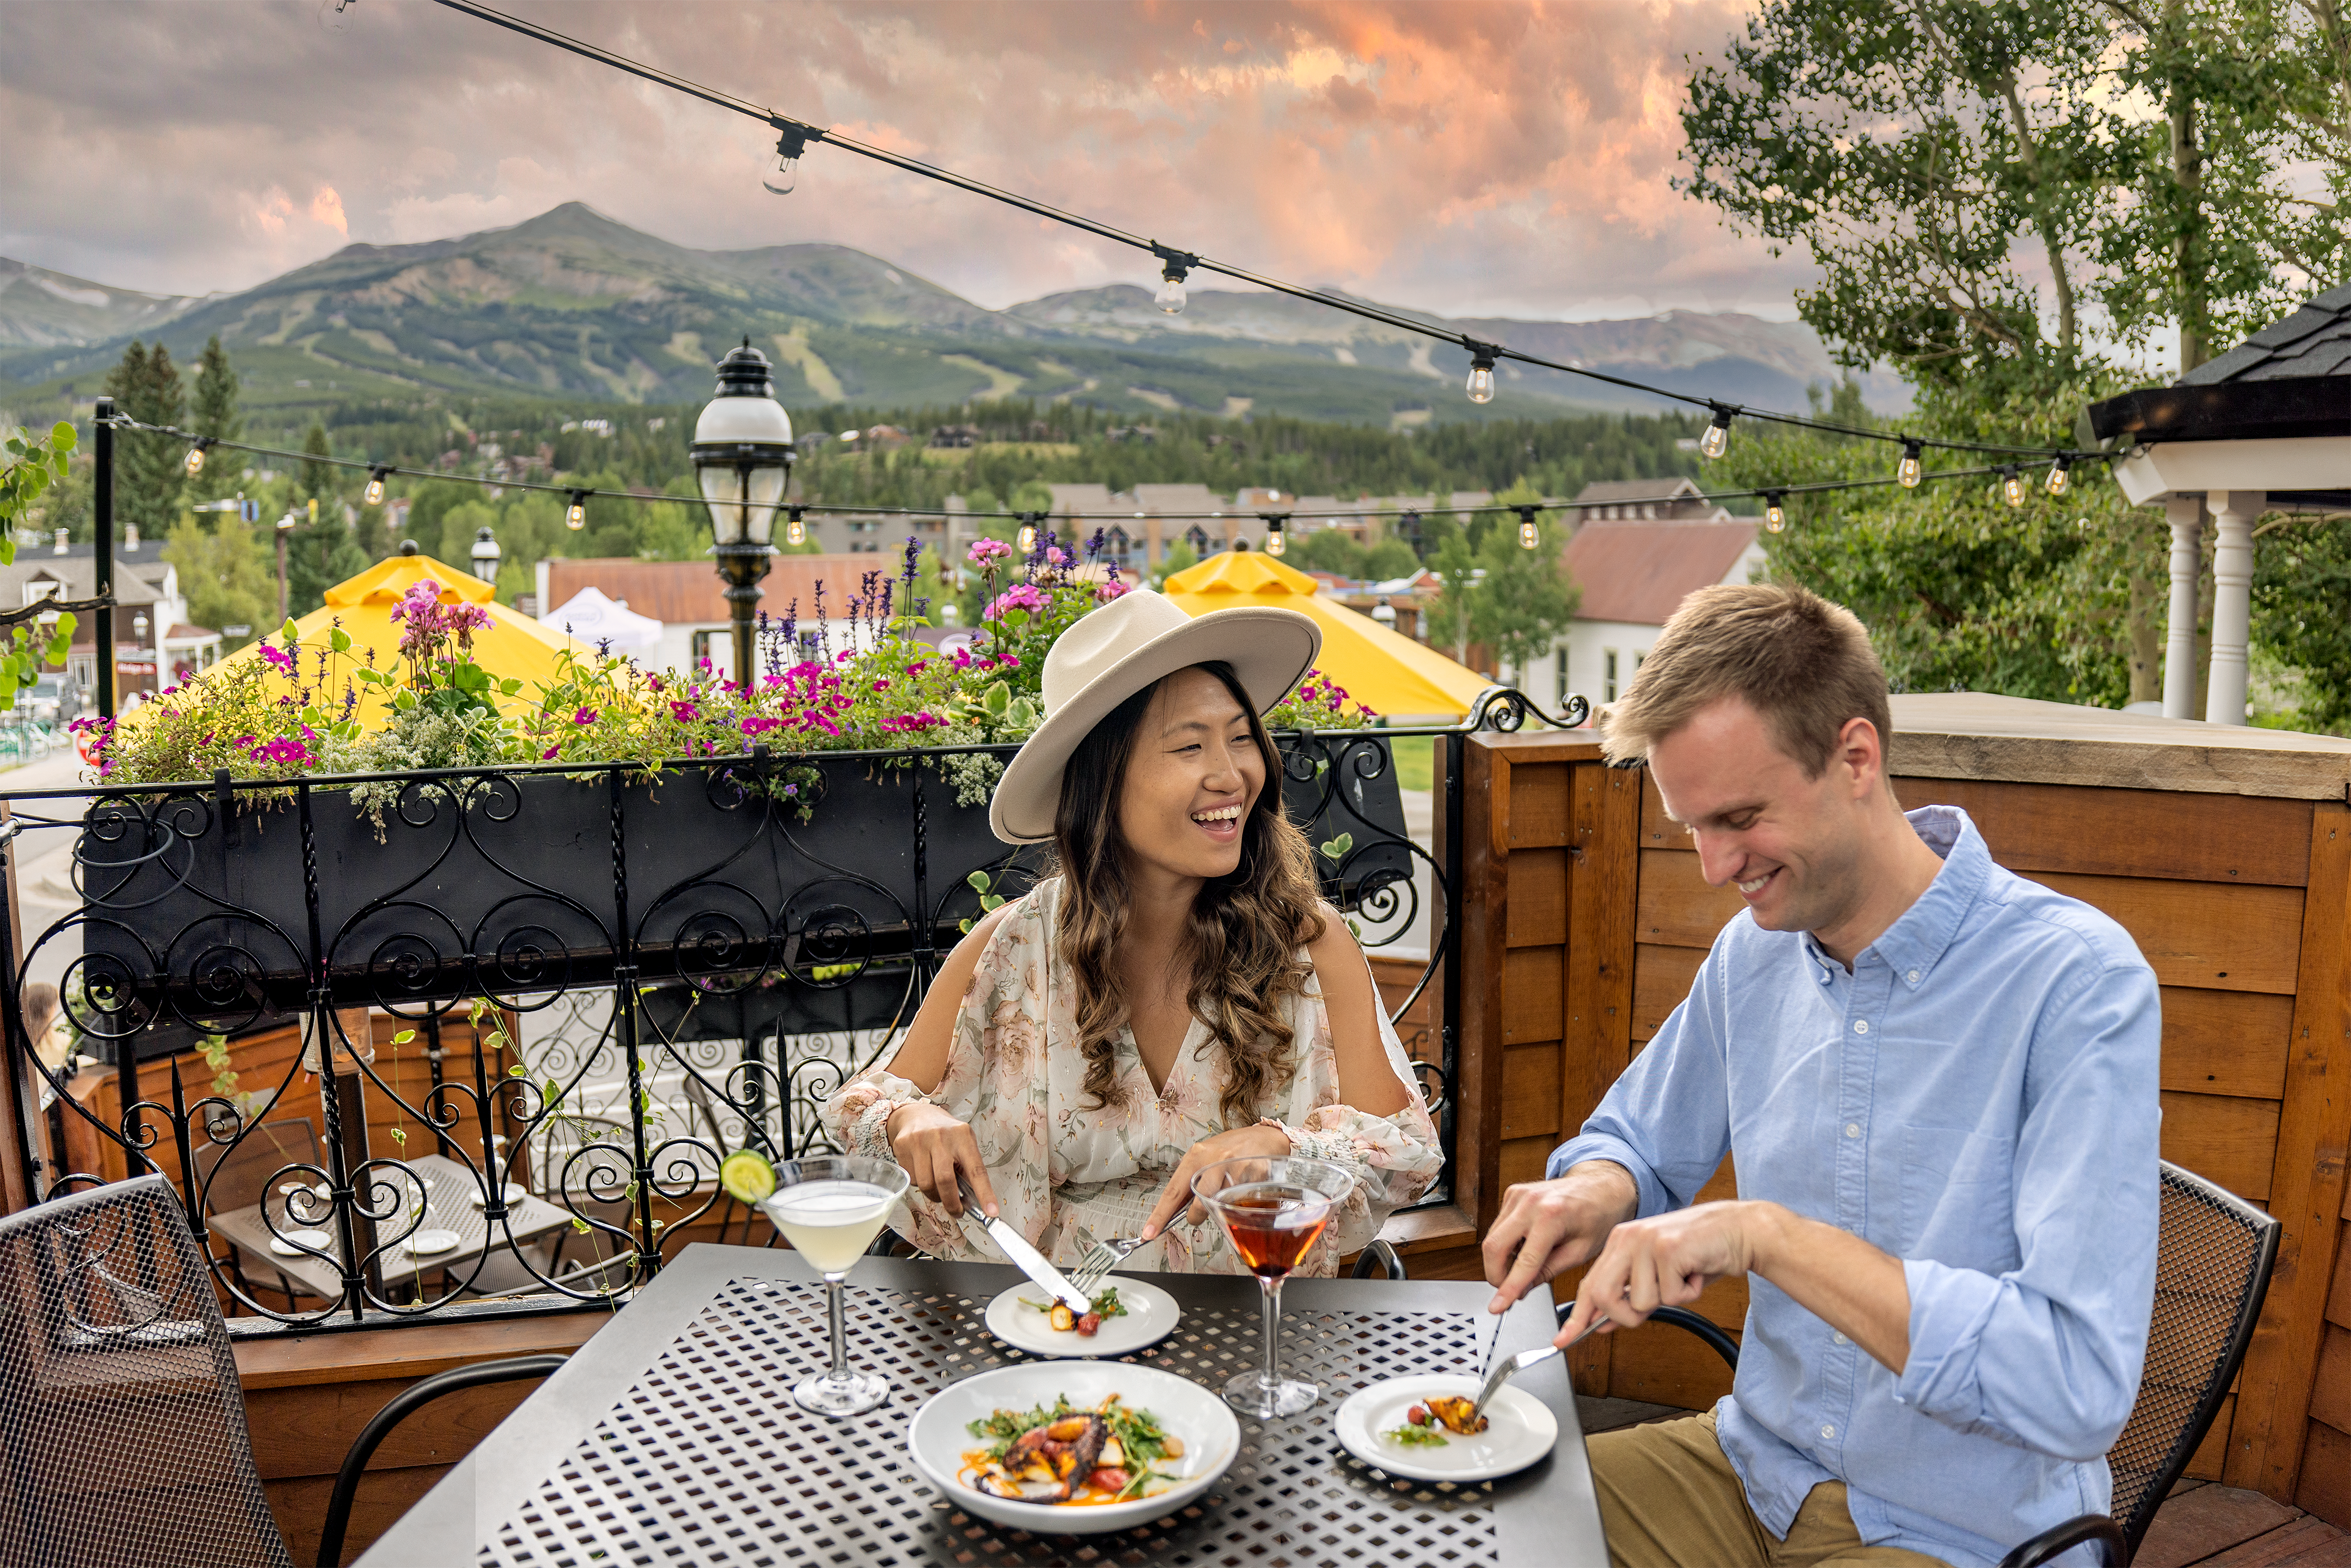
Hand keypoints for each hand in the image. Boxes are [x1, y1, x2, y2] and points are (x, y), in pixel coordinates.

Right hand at [887, 1101, 998, 1218]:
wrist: (917, 1115)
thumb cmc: (946, 1134)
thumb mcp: (964, 1143)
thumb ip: (969, 1168)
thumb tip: (975, 1200)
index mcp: (963, 1136)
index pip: (976, 1169)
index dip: (984, 1193)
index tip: (992, 1212)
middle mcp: (941, 1136)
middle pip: (945, 1181)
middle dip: (952, 1203)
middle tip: (957, 1211)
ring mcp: (919, 1140)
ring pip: (926, 1184)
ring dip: (934, 1195)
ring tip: (938, 1189)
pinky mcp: (902, 1145)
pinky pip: (911, 1179)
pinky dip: (919, 1184)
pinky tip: (923, 1171)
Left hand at [1138, 1123, 1293, 1240]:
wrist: (1264, 1138)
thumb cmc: (1231, 1149)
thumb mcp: (1204, 1158)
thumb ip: (1191, 1181)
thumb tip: (1174, 1209)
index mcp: (1196, 1156)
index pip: (1173, 1191)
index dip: (1160, 1215)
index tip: (1149, 1232)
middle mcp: (1214, 1160)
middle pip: (1198, 1203)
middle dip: (1196, 1216)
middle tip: (1197, 1215)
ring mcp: (1236, 1168)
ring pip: (1220, 1205)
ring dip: (1219, 1209)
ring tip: (1223, 1199)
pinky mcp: (1255, 1176)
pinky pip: (1243, 1202)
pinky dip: (1240, 1203)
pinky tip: (1243, 1191)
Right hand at [1482, 1160, 1639, 1312]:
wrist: (1601, 1187)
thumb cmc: (1598, 1217)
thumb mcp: (1580, 1252)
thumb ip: (1548, 1271)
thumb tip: (1522, 1289)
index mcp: (1552, 1216)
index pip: (1523, 1261)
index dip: (1508, 1289)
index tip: (1497, 1307)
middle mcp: (1530, 1202)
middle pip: (1493, 1247)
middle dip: (1496, 1275)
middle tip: (1510, 1290)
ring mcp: (1518, 1194)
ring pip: (1492, 1238)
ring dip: (1501, 1260)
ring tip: (1525, 1267)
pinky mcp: (1512, 1193)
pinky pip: (1498, 1226)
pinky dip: (1506, 1244)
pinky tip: (1525, 1248)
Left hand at [1554, 1200, 1769, 1348]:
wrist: (1739, 1230)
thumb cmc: (1700, 1253)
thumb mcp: (1658, 1274)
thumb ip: (1629, 1295)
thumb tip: (1600, 1324)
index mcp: (1619, 1241)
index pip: (1589, 1284)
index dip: (1578, 1317)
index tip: (1563, 1340)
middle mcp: (1627, 1238)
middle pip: (1604, 1296)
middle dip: (1627, 1316)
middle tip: (1655, 1304)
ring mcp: (1646, 1241)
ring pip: (1641, 1302)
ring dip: (1668, 1300)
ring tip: (1683, 1276)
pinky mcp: (1668, 1249)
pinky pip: (1669, 1297)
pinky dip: (1688, 1293)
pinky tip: (1695, 1272)